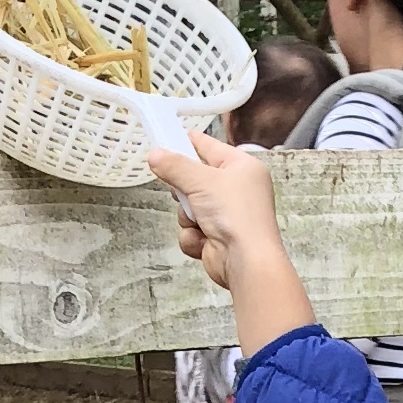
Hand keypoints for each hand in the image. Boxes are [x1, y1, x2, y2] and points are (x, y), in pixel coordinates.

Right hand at [145, 131, 314, 353]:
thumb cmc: (237, 216)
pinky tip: (204, 241)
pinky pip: (190, 230)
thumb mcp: (201, 180)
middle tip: (182, 190)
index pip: (208, 146)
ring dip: (188, 216)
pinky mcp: (217, 238)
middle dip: (184, 189)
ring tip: (201, 222)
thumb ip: (174, 166)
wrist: (246, 262)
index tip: (163, 140)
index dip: (185, 143)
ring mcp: (226, 215)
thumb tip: (155, 155)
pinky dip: (192, 237)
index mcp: (241, 167)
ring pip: (188, 207)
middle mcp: (236, 190)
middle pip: (194, 179)